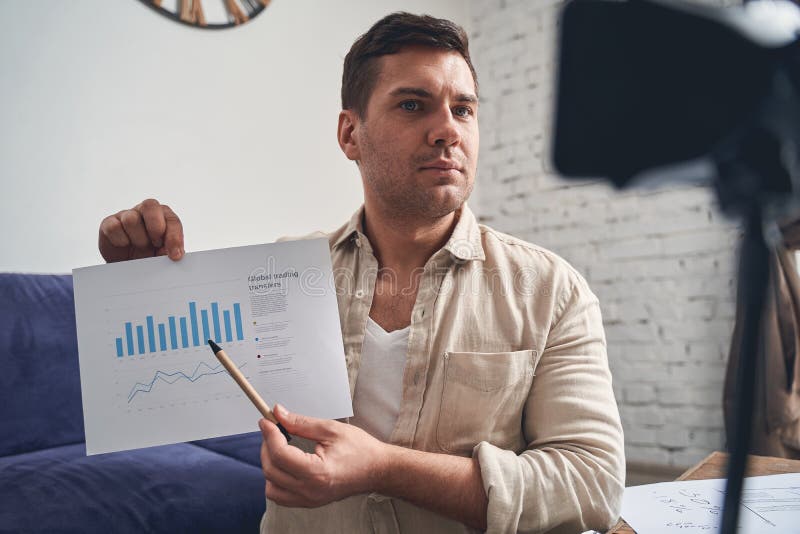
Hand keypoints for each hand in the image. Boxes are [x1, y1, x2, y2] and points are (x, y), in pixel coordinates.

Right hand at [98, 198, 183, 262]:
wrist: (128, 268)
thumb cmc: (149, 258)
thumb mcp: (163, 257)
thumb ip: (171, 252)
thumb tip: (175, 253)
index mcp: (163, 217)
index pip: (172, 220)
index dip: (175, 237)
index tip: (175, 256)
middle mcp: (144, 212)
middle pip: (150, 205)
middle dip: (155, 227)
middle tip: (155, 245)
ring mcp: (126, 216)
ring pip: (131, 218)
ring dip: (138, 238)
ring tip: (140, 248)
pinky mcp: (109, 223)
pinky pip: (114, 227)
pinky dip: (120, 240)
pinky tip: (124, 246)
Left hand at [259, 404, 387, 507]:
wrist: (378, 470)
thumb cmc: (361, 450)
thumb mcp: (330, 429)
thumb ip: (301, 422)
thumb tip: (279, 414)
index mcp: (317, 472)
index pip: (280, 454)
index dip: (269, 434)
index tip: (266, 421)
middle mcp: (310, 490)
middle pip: (271, 470)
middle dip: (267, 446)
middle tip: (272, 430)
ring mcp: (309, 499)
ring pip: (271, 487)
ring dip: (269, 465)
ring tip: (278, 447)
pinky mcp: (310, 501)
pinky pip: (281, 496)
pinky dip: (276, 480)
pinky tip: (285, 464)